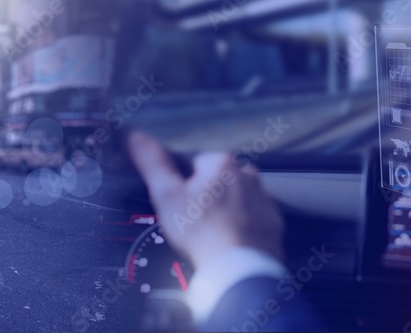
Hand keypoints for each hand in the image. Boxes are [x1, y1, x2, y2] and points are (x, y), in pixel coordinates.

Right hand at [128, 132, 284, 267]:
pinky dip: (244, 225)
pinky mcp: (273, 221)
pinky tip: (231, 238)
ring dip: (227, 208)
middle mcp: (248, 175)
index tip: (182, 203)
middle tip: (196, 219)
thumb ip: (153, 163)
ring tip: (213, 231)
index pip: (197, 162)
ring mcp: (264, 198)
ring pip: (238, 197)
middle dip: (208, 194)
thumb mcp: (167, 195)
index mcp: (221, 163)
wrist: (237, 267)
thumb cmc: (201, 231)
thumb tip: (137, 138)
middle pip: (219, 179)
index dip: (184, 183)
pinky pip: (255, 217)